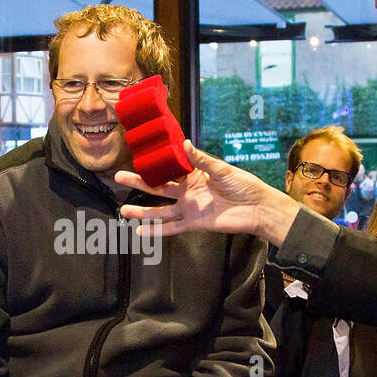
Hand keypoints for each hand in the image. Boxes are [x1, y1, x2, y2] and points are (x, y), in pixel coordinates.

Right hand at [116, 141, 299, 246]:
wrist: (257, 208)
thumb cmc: (243, 184)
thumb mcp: (222, 169)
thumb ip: (201, 160)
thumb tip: (184, 143)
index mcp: (194, 174)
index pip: (169, 168)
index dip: (153, 164)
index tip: (136, 158)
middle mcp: (188, 191)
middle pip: (158, 187)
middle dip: (139, 182)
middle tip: (119, 177)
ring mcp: (189, 208)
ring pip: (160, 210)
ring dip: (142, 211)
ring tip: (123, 210)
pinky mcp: (193, 223)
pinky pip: (171, 228)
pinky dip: (156, 231)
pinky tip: (140, 232)